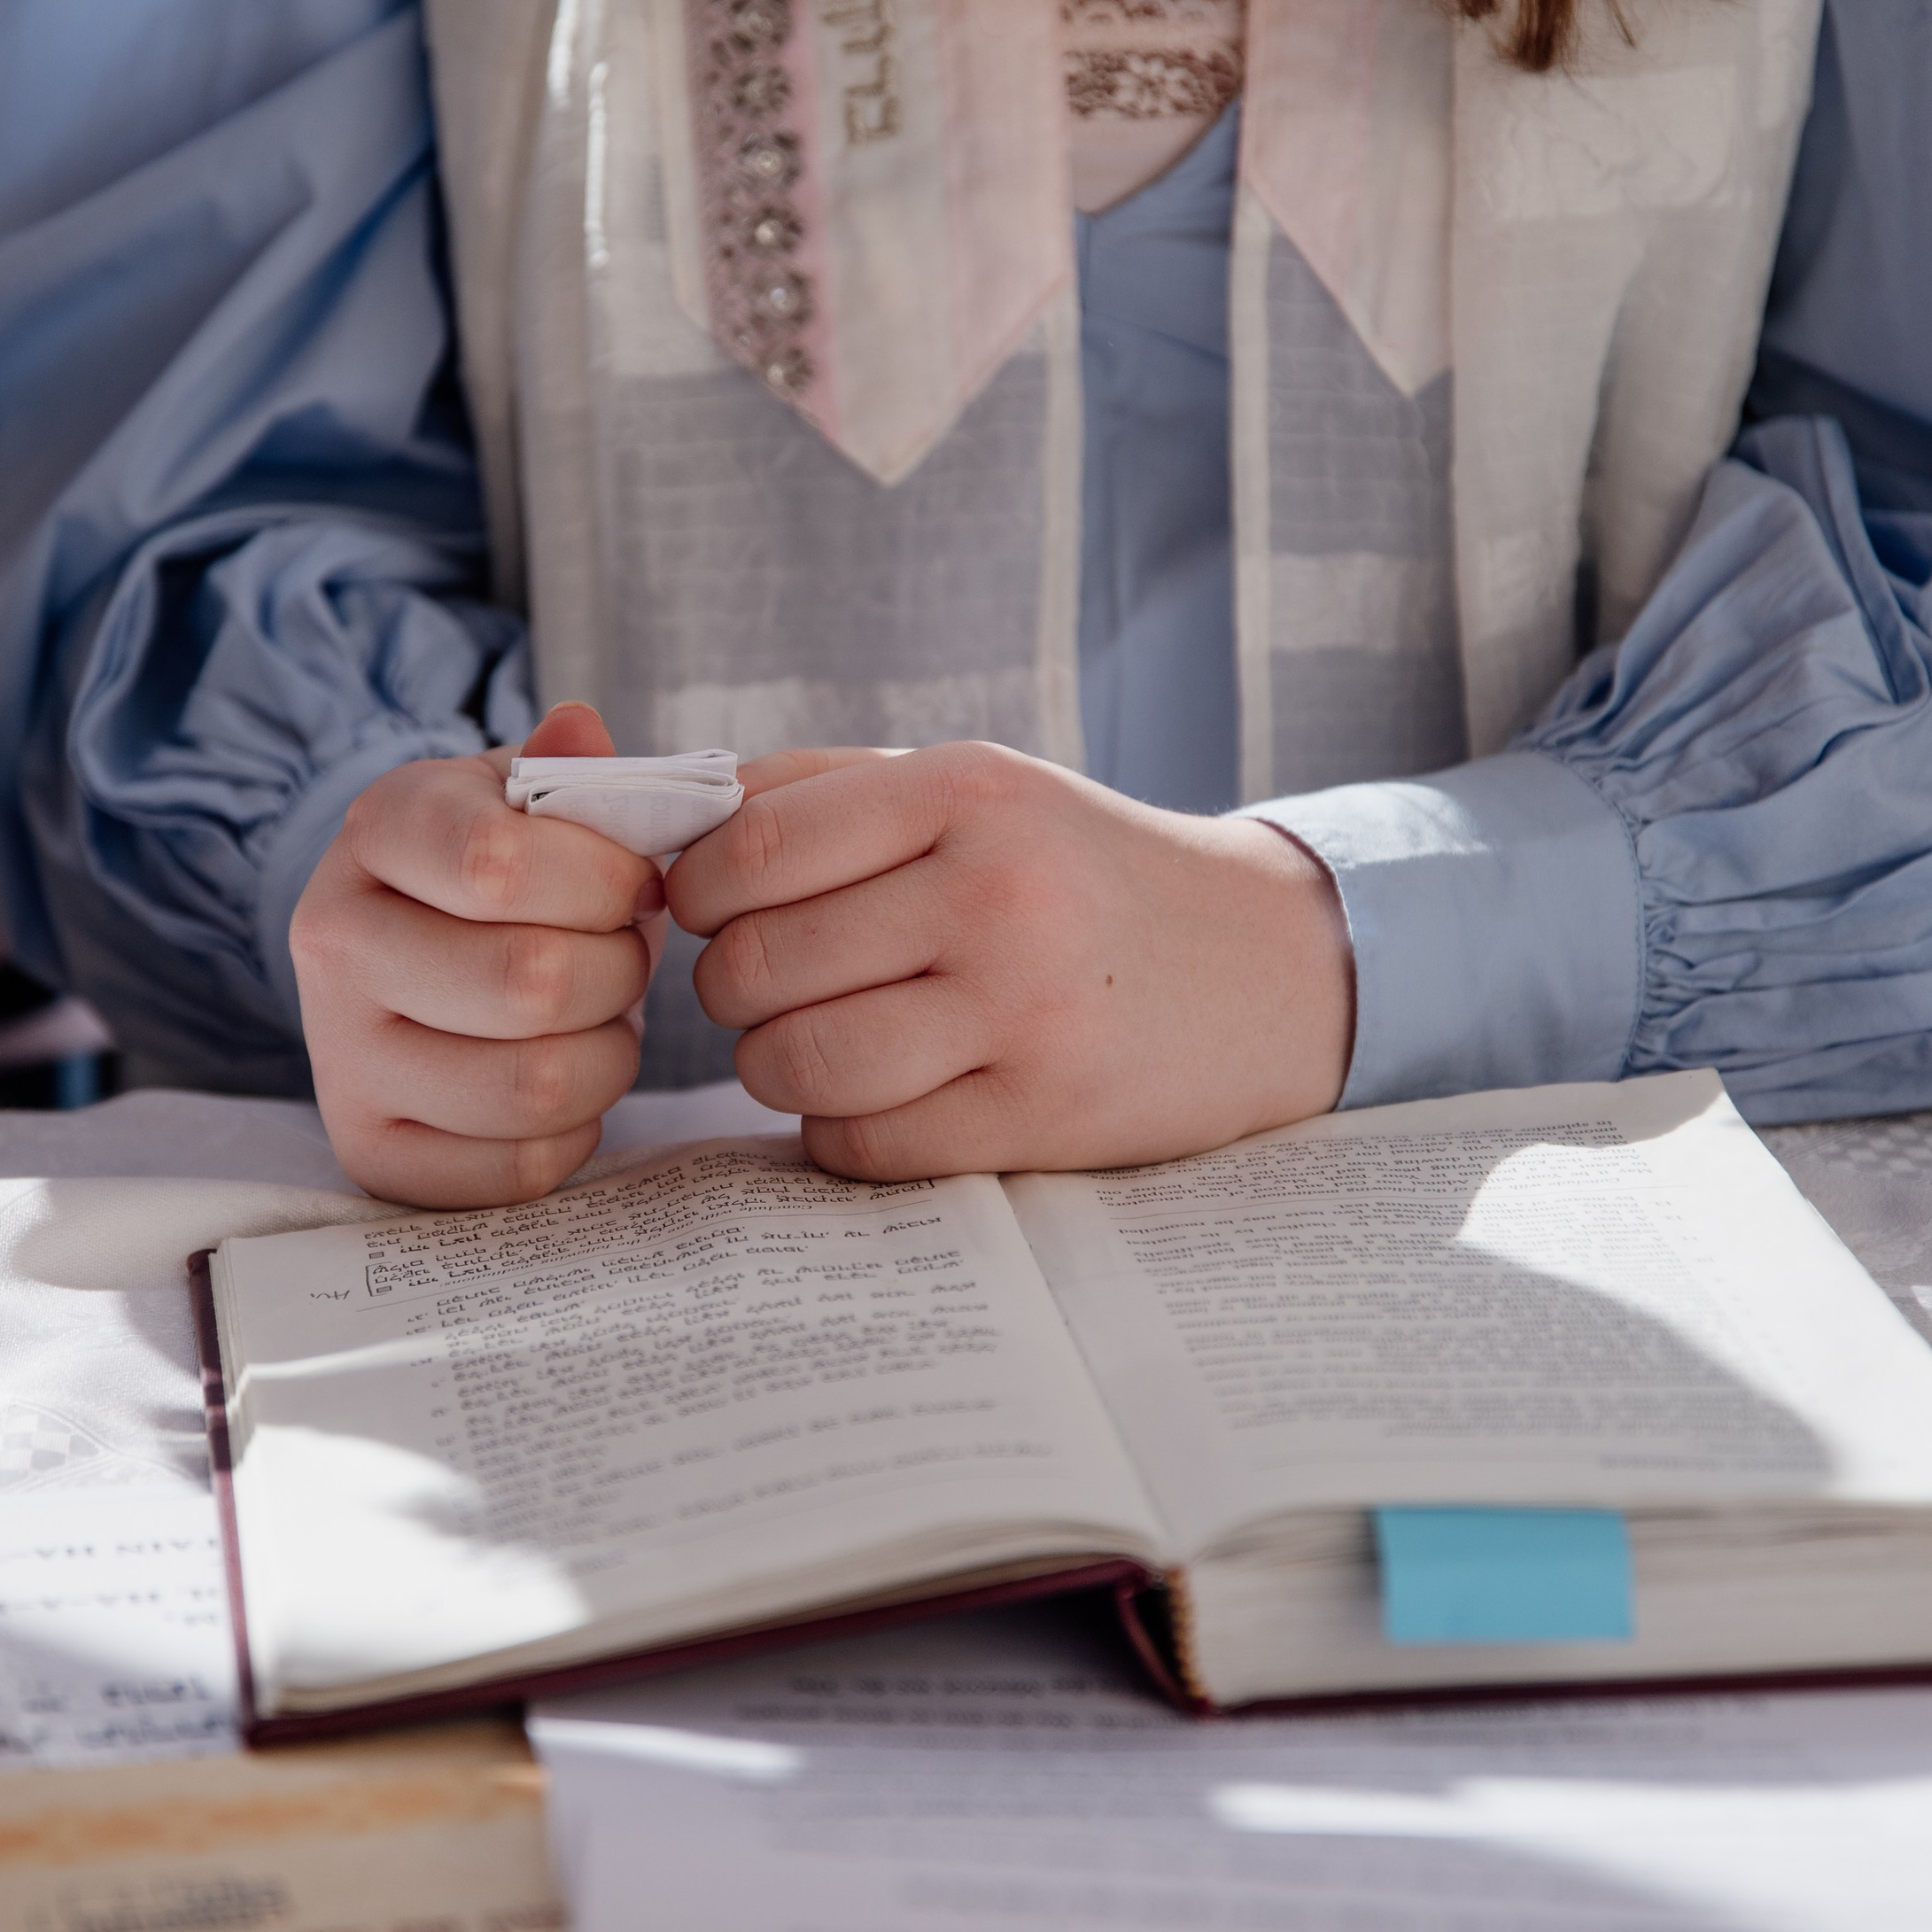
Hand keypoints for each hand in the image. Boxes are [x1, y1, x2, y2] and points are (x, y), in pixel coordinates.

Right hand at [291, 703, 661, 1205]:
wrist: (410, 944)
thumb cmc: (498, 864)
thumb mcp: (526, 793)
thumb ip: (570, 765)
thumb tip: (583, 733)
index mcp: (376, 831)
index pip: (498, 865)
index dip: (604, 879)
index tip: (635, 881)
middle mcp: (334, 946)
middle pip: (531, 983)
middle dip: (620, 970)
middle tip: (623, 954)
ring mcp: (341, 1059)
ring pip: (535, 1085)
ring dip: (610, 1054)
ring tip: (602, 1017)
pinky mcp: (371, 1152)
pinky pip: (517, 1169)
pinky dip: (575, 1130)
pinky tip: (565, 1078)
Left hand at [665, 741, 1351, 1180]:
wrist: (1264, 965)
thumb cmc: (1078, 869)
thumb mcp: (977, 786)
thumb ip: (822, 790)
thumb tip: (667, 822)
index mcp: (967, 789)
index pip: (747, 850)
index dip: (699, 893)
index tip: (718, 909)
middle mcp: (996, 894)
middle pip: (758, 965)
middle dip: (734, 987)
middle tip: (770, 984)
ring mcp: (1023, 1013)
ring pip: (797, 1063)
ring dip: (775, 1065)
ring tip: (817, 1040)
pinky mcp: (1041, 1117)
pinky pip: (861, 1145)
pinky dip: (838, 1130)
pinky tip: (880, 1094)